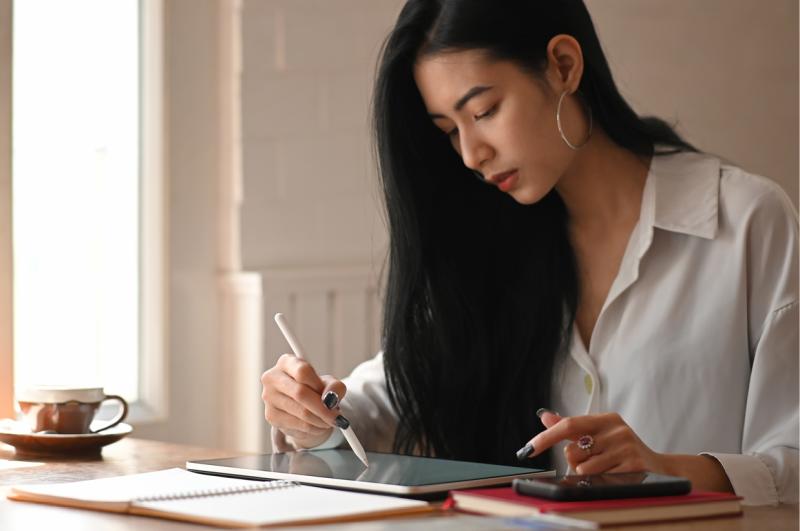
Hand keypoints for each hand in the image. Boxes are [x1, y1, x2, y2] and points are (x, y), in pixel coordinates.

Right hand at [260, 354, 346, 448]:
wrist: (300, 405)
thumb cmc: (314, 389)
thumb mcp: (329, 383)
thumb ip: (334, 387)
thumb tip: (330, 399)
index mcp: (286, 362)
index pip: (303, 371)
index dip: (319, 386)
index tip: (332, 397)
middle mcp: (272, 378)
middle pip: (300, 393)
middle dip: (323, 409)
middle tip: (338, 418)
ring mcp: (269, 397)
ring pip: (301, 413)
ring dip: (321, 421)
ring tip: (330, 421)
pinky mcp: (271, 416)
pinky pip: (298, 426)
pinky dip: (315, 429)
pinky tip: (319, 425)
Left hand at [529, 411, 665, 474]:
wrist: (661, 468)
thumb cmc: (623, 450)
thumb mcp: (600, 434)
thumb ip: (571, 426)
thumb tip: (544, 416)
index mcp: (606, 419)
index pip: (568, 425)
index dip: (546, 437)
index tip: (528, 449)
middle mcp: (617, 430)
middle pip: (573, 451)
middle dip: (576, 462)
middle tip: (593, 460)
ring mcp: (626, 448)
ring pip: (584, 469)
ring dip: (589, 474)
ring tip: (607, 468)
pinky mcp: (633, 466)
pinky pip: (599, 479)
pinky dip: (602, 480)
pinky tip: (616, 475)